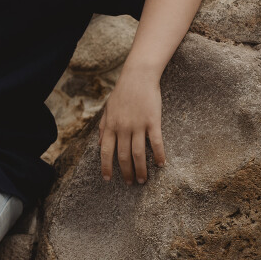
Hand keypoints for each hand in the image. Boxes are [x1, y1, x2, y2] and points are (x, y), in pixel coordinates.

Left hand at [99, 69, 164, 183]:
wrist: (138, 76)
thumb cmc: (122, 92)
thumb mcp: (108, 109)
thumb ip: (104, 127)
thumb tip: (99, 144)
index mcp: (111, 126)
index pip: (106, 151)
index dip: (106, 167)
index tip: (108, 179)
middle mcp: (123, 128)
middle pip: (123, 156)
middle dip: (126, 172)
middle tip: (131, 183)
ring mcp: (138, 125)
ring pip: (138, 153)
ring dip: (141, 169)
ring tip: (144, 180)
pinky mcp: (153, 121)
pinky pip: (156, 142)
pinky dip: (159, 155)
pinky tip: (161, 164)